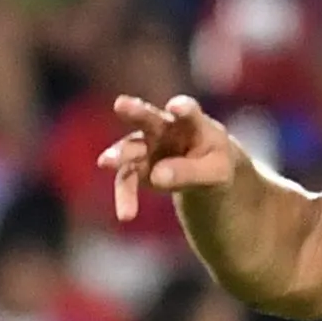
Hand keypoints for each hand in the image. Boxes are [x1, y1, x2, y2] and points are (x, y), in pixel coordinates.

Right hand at [99, 93, 241, 222]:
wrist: (204, 172)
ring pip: (131, 148)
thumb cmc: (215, 163)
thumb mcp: (216, 173)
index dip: (183, 109)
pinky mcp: (137, 166)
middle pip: (149, 118)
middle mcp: (165, 128)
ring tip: (106, 162)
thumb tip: (157, 176)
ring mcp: (147, 145)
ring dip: (119, 155)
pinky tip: (126, 216)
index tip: (176, 107)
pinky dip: (126, 196)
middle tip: (121, 104)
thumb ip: (190, 172)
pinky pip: (127, 179)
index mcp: (193, 123)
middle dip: (136, 111)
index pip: (189, 112)